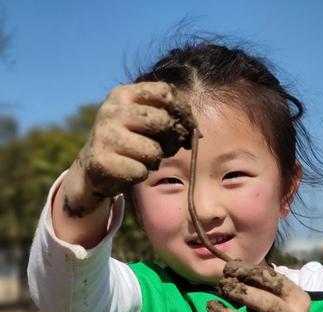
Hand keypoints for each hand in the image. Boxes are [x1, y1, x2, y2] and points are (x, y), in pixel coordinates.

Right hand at [63, 81, 197, 215]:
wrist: (94, 166)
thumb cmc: (129, 142)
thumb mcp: (143, 121)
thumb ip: (167, 118)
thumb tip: (195, 131)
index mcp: (124, 94)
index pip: (165, 92)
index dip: (184, 110)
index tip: (190, 126)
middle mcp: (112, 111)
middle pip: (163, 121)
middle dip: (173, 138)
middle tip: (168, 148)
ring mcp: (106, 136)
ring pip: (154, 151)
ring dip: (155, 160)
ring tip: (143, 159)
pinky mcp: (103, 161)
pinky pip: (141, 171)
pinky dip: (141, 174)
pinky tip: (130, 169)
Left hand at [205, 260, 310, 311]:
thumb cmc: (272, 309)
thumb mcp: (272, 292)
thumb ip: (255, 280)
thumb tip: (229, 269)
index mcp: (298, 300)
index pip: (275, 282)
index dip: (249, 273)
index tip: (228, 269)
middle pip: (268, 306)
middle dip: (242, 294)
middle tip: (222, 286)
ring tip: (210, 305)